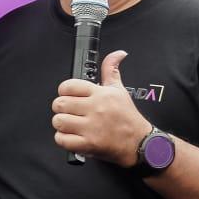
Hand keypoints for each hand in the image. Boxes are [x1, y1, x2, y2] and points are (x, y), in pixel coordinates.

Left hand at [52, 51, 147, 166]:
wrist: (140, 143)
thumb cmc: (128, 117)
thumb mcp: (119, 90)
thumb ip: (111, 70)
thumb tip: (117, 54)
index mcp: (100, 94)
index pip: (68, 86)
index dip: (64, 91)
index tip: (69, 96)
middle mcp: (95, 109)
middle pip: (59, 104)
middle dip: (61, 108)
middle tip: (70, 112)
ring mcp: (91, 127)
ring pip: (58, 121)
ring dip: (62, 124)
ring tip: (72, 125)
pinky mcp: (89, 144)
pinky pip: (62, 140)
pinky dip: (63, 139)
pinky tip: (73, 136)